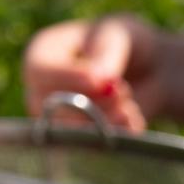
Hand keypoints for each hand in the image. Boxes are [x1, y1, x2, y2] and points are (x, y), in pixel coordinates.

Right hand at [21, 15, 161, 130]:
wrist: (145, 66)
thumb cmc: (121, 40)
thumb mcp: (115, 36)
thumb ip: (106, 55)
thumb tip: (101, 80)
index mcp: (40, 54)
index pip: (38, 71)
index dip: (67, 79)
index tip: (102, 80)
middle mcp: (39, 88)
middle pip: (47, 107)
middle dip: (88, 104)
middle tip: (122, 92)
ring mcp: (55, 116)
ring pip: (66, 131)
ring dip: (103, 122)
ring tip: (129, 107)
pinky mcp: (77, 138)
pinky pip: (88, 147)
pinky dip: (115, 136)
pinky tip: (132, 120)